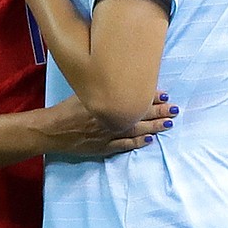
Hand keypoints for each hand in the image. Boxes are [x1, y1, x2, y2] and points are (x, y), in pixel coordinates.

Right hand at [43, 92, 177, 157]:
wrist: (53, 130)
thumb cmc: (66, 109)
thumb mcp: (84, 92)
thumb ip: (101, 89)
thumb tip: (119, 79)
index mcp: (106, 103)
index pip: (134, 98)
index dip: (151, 96)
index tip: (165, 94)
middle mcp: (110, 119)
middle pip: (139, 114)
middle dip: (159, 111)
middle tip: (174, 109)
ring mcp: (109, 135)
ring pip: (136, 131)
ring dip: (154, 127)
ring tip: (168, 123)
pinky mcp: (104, 147)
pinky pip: (124, 145)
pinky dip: (138, 143)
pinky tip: (151, 140)